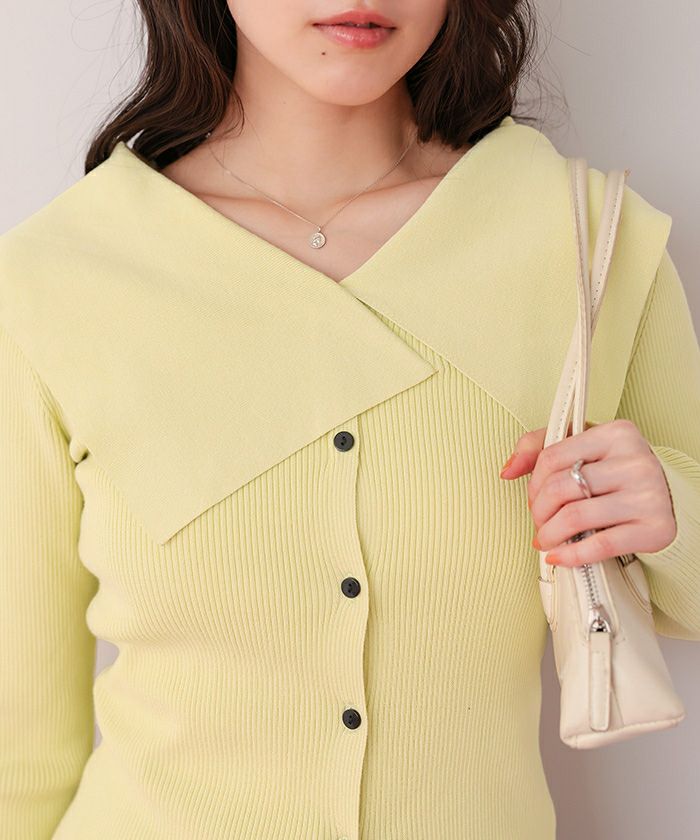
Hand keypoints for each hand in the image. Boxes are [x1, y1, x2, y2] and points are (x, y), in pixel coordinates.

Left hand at [499, 419, 676, 566]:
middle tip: (539, 523)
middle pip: (560, 489)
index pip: (552, 457)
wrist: (666, 496)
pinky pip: (601, 545)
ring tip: (546, 540)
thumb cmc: (616, 470)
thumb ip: (538, 448)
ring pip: (575, 517)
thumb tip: (507, 470)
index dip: (533, 484)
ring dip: (549, 535)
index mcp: (616, 433)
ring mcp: (648, 495)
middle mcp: (635, 460)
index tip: (534, 499)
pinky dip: (571, 555)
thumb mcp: (582, 447)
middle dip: (539, 512)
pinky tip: (559, 556)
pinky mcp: (656, 528)